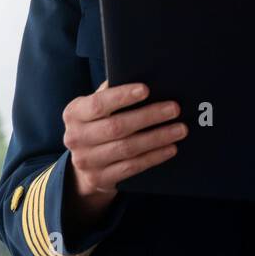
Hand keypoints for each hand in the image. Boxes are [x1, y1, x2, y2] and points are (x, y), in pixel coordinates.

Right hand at [63, 80, 185, 221]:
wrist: (85, 165)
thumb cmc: (99, 124)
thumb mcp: (98, 108)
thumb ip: (112, 93)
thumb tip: (144, 76)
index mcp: (74, 113)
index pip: (98, 104)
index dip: (122, 96)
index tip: (146, 89)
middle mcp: (75, 137)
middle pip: (116, 127)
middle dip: (149, 116)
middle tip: (174, 109)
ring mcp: (86, 161)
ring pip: (127, 148)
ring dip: (157, 138)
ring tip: (180, 129)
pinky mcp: (99, 179)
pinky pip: (131, 167)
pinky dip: (154, 157)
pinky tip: (170, 148)